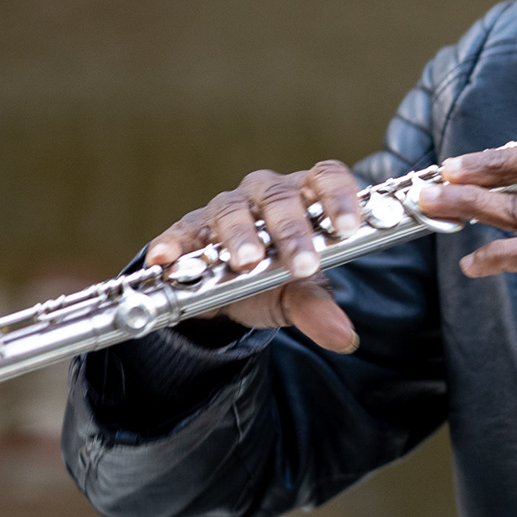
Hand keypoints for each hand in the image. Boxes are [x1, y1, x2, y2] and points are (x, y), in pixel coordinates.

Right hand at [146, 161, 362, 352]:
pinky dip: (174, 243)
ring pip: (232, 209)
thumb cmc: (275, 279)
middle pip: (279, 197)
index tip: (349, 227)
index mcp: (304, 198)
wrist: (229, 293)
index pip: (325, 178)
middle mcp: (265, 195)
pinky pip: (181, 231)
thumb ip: (318, 310)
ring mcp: (226, 209)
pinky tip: (167, 259)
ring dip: (240, 235)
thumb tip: (344, 338)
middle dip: (291, 231)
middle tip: (301, 265)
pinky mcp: (189, 230)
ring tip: (246, 262)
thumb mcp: (298, 296)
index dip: (339, 197)